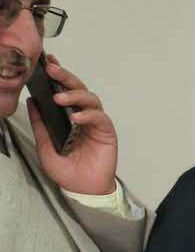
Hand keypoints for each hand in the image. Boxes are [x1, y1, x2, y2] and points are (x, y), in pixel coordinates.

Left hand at [27, 56, 117, 194]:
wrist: (83, 189)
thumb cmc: (68, 170)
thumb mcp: (45, 146)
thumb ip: (40, 124)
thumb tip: (32, 102)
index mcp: (68, 116)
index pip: (64, 90)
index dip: (58, 76)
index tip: (47, 63)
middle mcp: (83, 116)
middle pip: (78, 89)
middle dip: (65, 77)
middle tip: (52, 69)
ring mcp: (95, 123)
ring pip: (90, 99)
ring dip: (75, 95)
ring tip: (59, 97)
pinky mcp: (106, 132)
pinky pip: (99, 117)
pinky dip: (88, 115)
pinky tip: (76, 117)